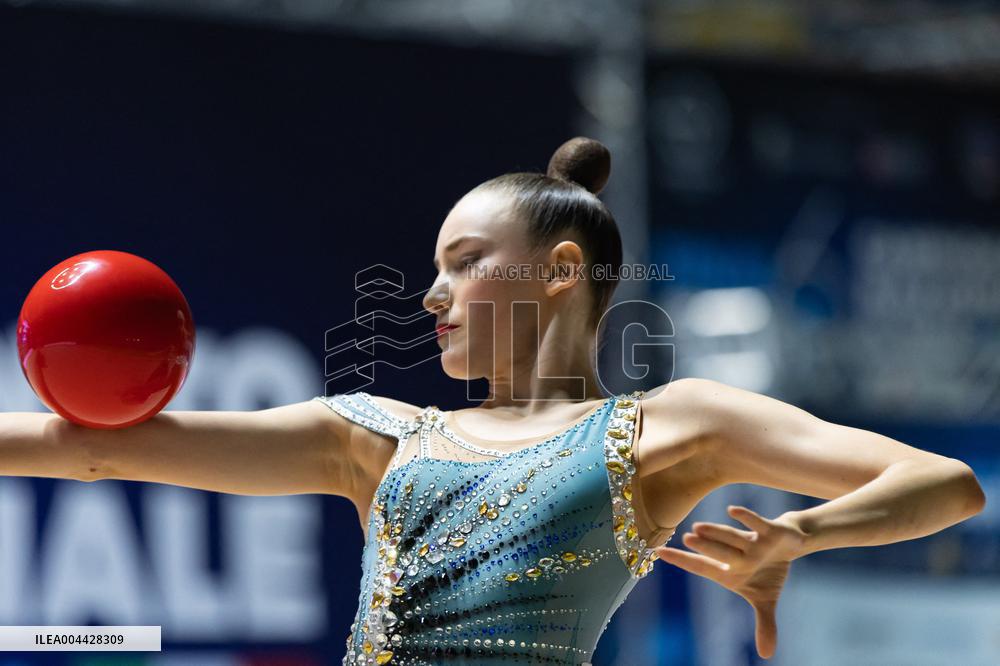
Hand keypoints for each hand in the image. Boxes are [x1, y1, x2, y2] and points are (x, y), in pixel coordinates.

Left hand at [655, 505, 807, 659]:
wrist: (789, 544)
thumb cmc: (767, 572)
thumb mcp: (765, 600)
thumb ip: (764, 624)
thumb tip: (766, 656)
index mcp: (730, 571)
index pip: (701, 567)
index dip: (681, 560)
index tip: (658, 552)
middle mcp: (736, 555)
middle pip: (717, 552)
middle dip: (704, 548)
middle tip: (684, 540)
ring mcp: (751, 542)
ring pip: (732, 537)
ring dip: (717, 533)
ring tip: (698, 528)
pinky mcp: (769, 531)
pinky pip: (756, 523)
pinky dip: (746, 518)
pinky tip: (731, 510)